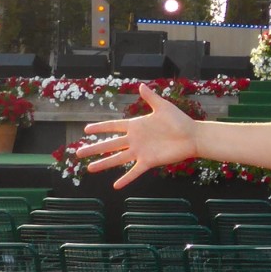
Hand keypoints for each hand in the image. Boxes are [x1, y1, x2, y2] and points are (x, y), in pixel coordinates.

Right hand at [73, 85, 198, 188]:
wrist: (192, 136)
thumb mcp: (163, 107)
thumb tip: (140, 85)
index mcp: (136, 126)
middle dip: (94, 148)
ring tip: (89, 168)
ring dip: (104, 163)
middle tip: (78, 152)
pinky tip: (115, 185)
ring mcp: (140, 151)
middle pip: (110, 144)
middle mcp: (135, 139)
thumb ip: (150, 97)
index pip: (113, 126)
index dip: (100, 127)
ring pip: (117, 158)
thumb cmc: (179, 120)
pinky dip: (126, 178)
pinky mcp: (149, 161)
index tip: (86, 129)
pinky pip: (135, 171)